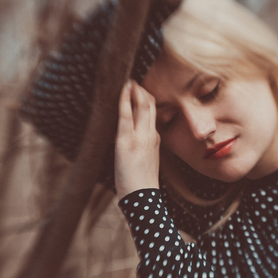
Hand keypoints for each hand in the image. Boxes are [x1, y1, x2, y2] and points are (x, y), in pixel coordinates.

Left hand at [115, 80, 160, 199]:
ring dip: (135, 91)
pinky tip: (123, 89)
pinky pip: (126, 115)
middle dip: (142, 91)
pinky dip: (124, 99)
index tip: (140, 89)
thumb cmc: (141, 185)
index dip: (147, 99)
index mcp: (154, 139)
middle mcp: (150, 134)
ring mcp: (140, 136)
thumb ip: (140, 147)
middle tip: (134, 79)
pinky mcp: (127, 140)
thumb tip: (125, 139)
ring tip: (129, 80)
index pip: (153, 113)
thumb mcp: (145, 162)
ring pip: (142, 106)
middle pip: (150, 106)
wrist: (143, 198)